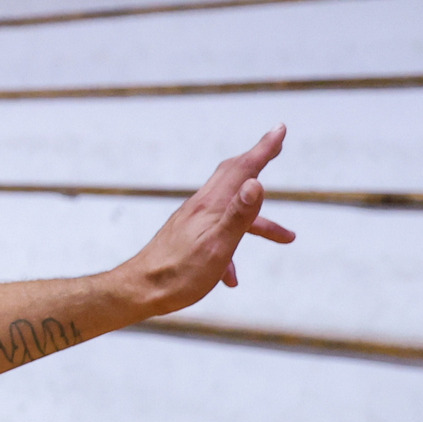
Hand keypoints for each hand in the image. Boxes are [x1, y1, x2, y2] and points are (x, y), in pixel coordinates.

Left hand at [117, 127, 296, 315]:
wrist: (136, 292)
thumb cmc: (177, 274)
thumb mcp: (217, 246)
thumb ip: (238, 215)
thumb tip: (256, 182)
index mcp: (209, 206)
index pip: (241, 169)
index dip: (263, 149)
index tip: (279, 129)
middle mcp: (199, 208)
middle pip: (231, 177)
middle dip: (256, 162)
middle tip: (275, 147)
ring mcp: (191, 222)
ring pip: (229, 211)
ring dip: (258, 222)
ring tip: (286, 237)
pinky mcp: (184, 239)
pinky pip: (216, 237)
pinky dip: (231, 250)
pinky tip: (230, 278)